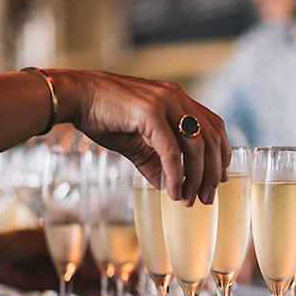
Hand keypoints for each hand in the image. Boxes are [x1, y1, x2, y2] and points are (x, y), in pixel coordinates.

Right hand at [51, 69, 230, 205]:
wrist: (74, 95)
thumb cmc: (101, 114)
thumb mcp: (134, 140)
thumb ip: (153, 160)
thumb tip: (167, 184)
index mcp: (177, 99)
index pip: (214, 126)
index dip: (221, 154)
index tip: (220, 178)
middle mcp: (176, 97)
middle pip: (211, 139)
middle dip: (212, 172)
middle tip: (207, 197)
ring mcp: (165, 102)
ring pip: (196, 147)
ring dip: (196, 178)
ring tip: (189, 200)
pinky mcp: (151, 113)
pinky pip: (171, 151)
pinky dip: (175, 175)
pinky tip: (172, 192)